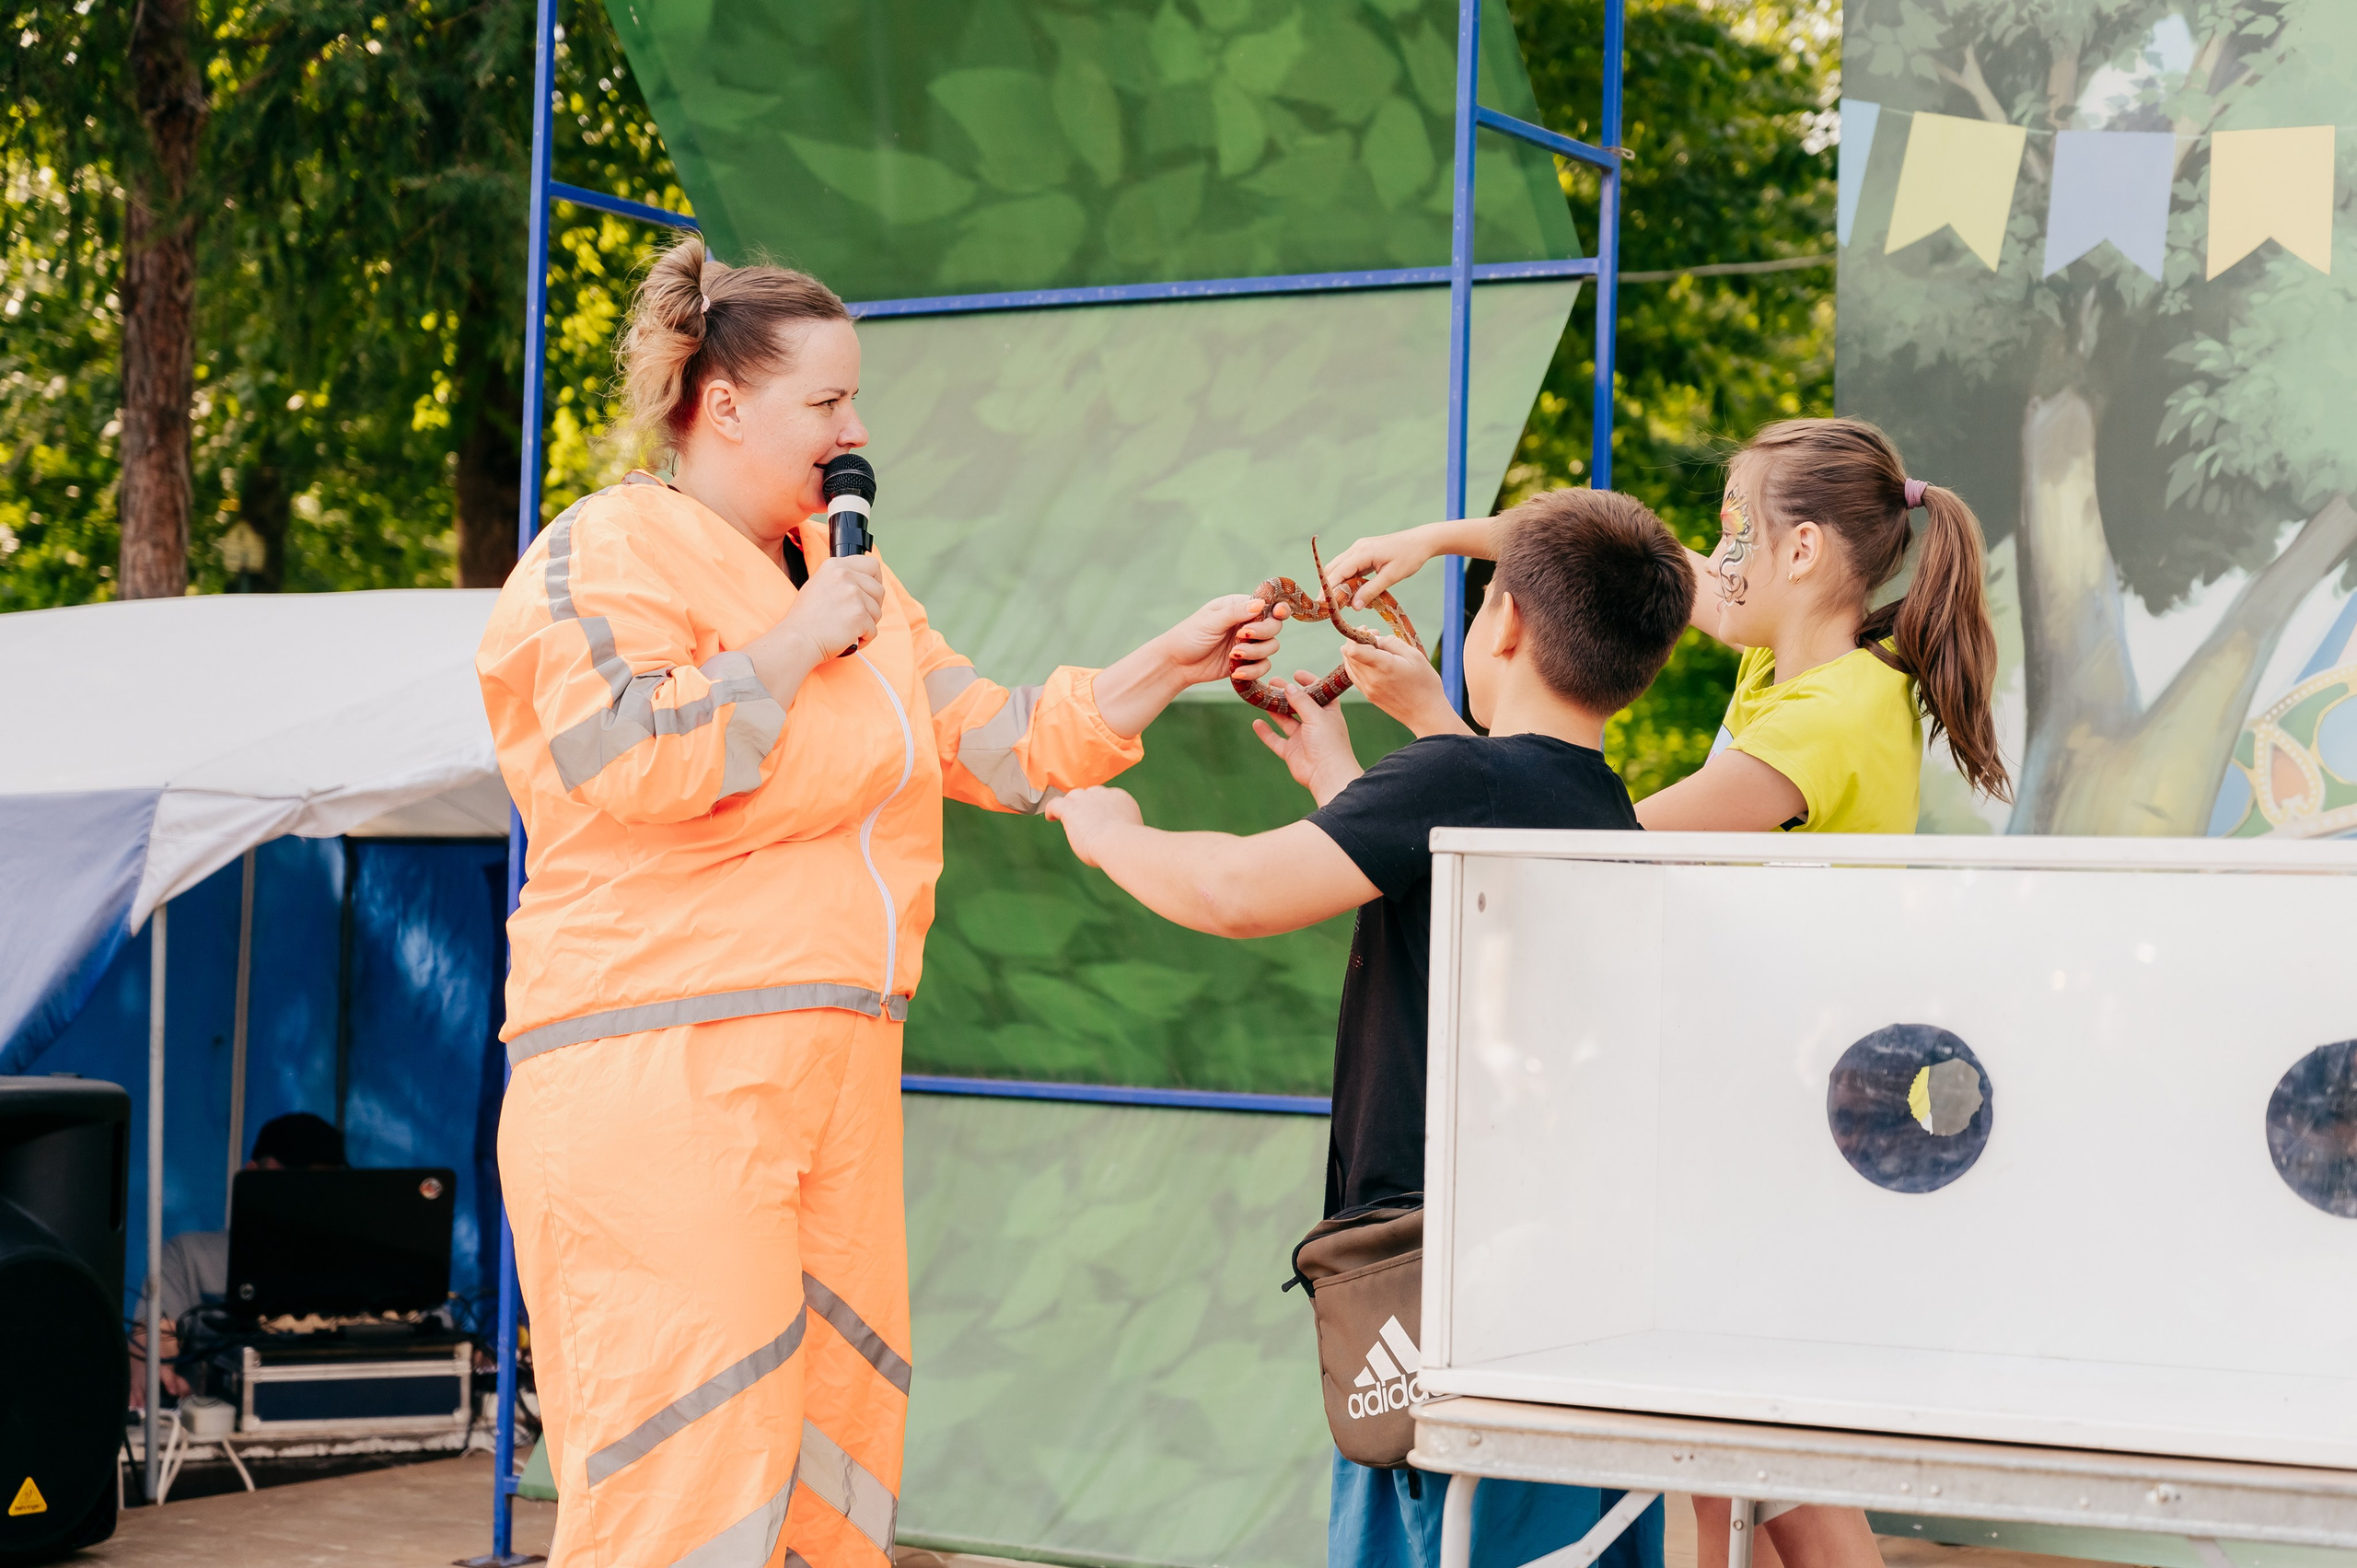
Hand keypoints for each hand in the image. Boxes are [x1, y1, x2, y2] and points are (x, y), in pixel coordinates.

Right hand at [783, 553, 883, 659]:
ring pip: (878, 611)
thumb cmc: (805, 618)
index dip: (875, 581)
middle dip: (872, 606)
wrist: (798, 638)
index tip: (870, 592)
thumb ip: (840, 579)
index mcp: (835, 566)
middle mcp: (845, 576)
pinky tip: (848, 638)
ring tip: (848, 628)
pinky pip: (873, 630)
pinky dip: (864, 638)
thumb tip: (861, 582)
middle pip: (879, 589)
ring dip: (867, 623)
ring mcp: (853, 595)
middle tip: (856, 616)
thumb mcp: (818, 584)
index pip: (872, 565)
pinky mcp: (859, 615)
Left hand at [1044, 785, 1143, 866]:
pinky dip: (1052, 810)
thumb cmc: (1127, 845)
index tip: (1099, 819)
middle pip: (1090, 793)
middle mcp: (1103, 794)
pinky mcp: (1070, 809)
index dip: (1100, 807)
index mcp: (1120, 798)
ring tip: (1067, 817)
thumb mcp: (1130, 831)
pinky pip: (1055, 804)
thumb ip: (1121, 827)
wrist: (1118, 843)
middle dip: (1086, 804)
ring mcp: (1086, 800)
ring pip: (1073, 796)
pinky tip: (1051, 817)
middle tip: (1084, 819)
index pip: (1106, 797)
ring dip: (1071, 806)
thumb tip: (1116, 834)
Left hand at [1161, 593, 1287, 687]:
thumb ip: (1235, 613)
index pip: (1267, 604)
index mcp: (1239, 607)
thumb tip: (1260, 604)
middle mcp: (1247, 623)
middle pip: (1274, 626)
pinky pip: (1263, 666)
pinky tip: (1236, 672)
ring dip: (1255, 652)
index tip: (1277, 613)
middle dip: (1263, 632)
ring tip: (1234, 655)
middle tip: (1243, 636)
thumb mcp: (1210, 621)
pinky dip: (1253, 670)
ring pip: (1271, 647)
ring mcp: (1248, 643)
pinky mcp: (1246, 662)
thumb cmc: (1189, 636)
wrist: (1177, 663)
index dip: (1278, 608)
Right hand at [1252, 671, 1362, 804]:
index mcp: (1328, 713)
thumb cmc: (1328, 743)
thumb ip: (1301, 701)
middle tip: (1272, 682)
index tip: (1296, 674)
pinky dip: (1266, 732)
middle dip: (1286, 693)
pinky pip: (1275, 740)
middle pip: (1298, 705)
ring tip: (1262, 696)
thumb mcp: (1316, 716)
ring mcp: (1302, 738)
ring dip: (1274, 709)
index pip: (1320, 693)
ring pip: (1285, 720)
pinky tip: (1256, 722)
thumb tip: (1289, 687)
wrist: (1326, 774)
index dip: (1310, 682)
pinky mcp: (1291, 751)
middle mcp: (1315, 724)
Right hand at [1323, 529, 1440, 608]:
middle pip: (1333, 569)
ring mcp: (1359, 549)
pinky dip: (1348, 580)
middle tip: (1329, 608)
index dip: (1328, 590)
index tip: (1323, 606)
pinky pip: (1350, 567)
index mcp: (1362, 552)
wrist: (1421, 541)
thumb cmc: (1410, 557)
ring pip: (1340, 568)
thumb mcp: (1392, 577)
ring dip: (1339, 585)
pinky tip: (1354, 593)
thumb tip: (1353, 607)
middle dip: (1329, 588)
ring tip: (1343, 604)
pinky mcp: (1364, 552)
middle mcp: (1357, 548)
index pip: (1337, 573)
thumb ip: (1371, 591)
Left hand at [1341, 635, 1469, 738]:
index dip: (1356, 634)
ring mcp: (1367, 689)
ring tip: (1375, 648)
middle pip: (1347, 654)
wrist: (1426, 714)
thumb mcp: (1414, 656)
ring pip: (1348, 664)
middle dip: (1357, 640)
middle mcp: (1370, 679)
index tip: (1368, 630)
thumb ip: (1392, 643)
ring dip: (1356, 652)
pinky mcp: (1368, 695)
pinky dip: (1357, 663)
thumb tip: (1375, 639)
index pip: (1353, 649)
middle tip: (1375, 636)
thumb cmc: (1425, 684)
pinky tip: (1371, 661)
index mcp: (1383, 667)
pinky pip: (1354, 675)